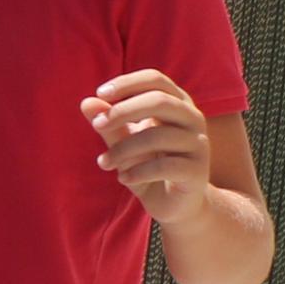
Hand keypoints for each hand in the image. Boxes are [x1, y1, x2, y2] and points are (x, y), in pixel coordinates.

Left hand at [85, 70, 214, 221]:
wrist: (174, 204)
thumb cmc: (147, 166)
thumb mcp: (124, 144)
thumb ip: (109, 124)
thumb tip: (86, 103)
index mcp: (176, 104)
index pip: (156, 80)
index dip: (128, 83)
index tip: (100, 94)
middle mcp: (192, 119)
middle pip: (160, 101)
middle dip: (123, 111)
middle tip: (96, 124)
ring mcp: (198, 144)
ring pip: (158, 136)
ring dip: (123, 149)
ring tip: (103, 162)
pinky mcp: (197, 171)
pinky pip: (165, 167)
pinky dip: (138, 172)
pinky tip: (122, 178)